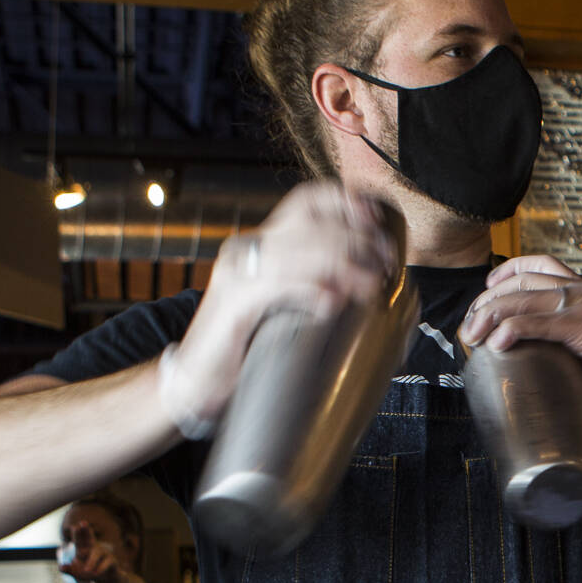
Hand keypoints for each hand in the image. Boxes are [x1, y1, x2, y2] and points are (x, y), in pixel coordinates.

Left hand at [56, 517, 130, 582]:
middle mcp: (94, 548)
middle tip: (83, 523)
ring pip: (96, 553)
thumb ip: (69, 570)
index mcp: (84, 549)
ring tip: (86, 570)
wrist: (107, 579)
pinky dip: (100, 569)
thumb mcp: (77, 572)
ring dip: (91, 561)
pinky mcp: (112, 560)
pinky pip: (106, 563)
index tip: (75, 526)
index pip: (79, 540)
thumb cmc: (90, 572)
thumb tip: (60, 567)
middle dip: (86, 530)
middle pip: (89, 538)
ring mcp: (104, 553)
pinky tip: (96, 574)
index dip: (77, 533)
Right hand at [165, 181, 400, 426]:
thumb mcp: (283, 306)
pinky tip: (332, 303)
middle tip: (385, 259)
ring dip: (343, 263)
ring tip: (371, 283)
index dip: (343, 202)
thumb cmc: (245, 348)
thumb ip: (311, 287)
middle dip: (355, 236)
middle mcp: (247, 249)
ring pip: (298, 250)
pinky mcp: (233, 302)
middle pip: (309, 223)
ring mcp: (238, 273)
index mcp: (260, 244)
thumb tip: (364, 287)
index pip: (304, 202)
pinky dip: (311, 290)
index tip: (376, 217)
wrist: (196, 380)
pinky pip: (278, 285)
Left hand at [459, 256, 581, 423]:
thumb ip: (558, 342)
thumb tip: (521, 355)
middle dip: (486, 301)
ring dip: (490, 315)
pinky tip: (497, 342)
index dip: (505, 274)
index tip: (484, 296)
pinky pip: (539, 321)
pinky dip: (512, 328)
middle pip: (522, 280)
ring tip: (472, 335)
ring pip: (524, 297)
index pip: (538, 265)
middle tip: (468, 327)